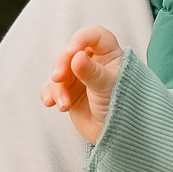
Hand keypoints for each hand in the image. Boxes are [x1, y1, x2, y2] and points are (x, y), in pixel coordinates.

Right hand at [40, 25, 123, 143]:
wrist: (120, 135)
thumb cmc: (123, 106)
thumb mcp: (108, 86)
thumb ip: (92, 72)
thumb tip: (76, 56)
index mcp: (109, 55)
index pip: (95, 36)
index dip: (82, 39)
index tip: (72, 51)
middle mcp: (93, 62)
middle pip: (70, 53)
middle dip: (61, 65)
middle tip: (59, 77)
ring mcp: (80, 77)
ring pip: (59, 71)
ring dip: (58, 87)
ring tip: (64, 104)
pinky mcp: (69, 92)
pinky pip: (52, 87)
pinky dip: (49, 94)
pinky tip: (50, 103)